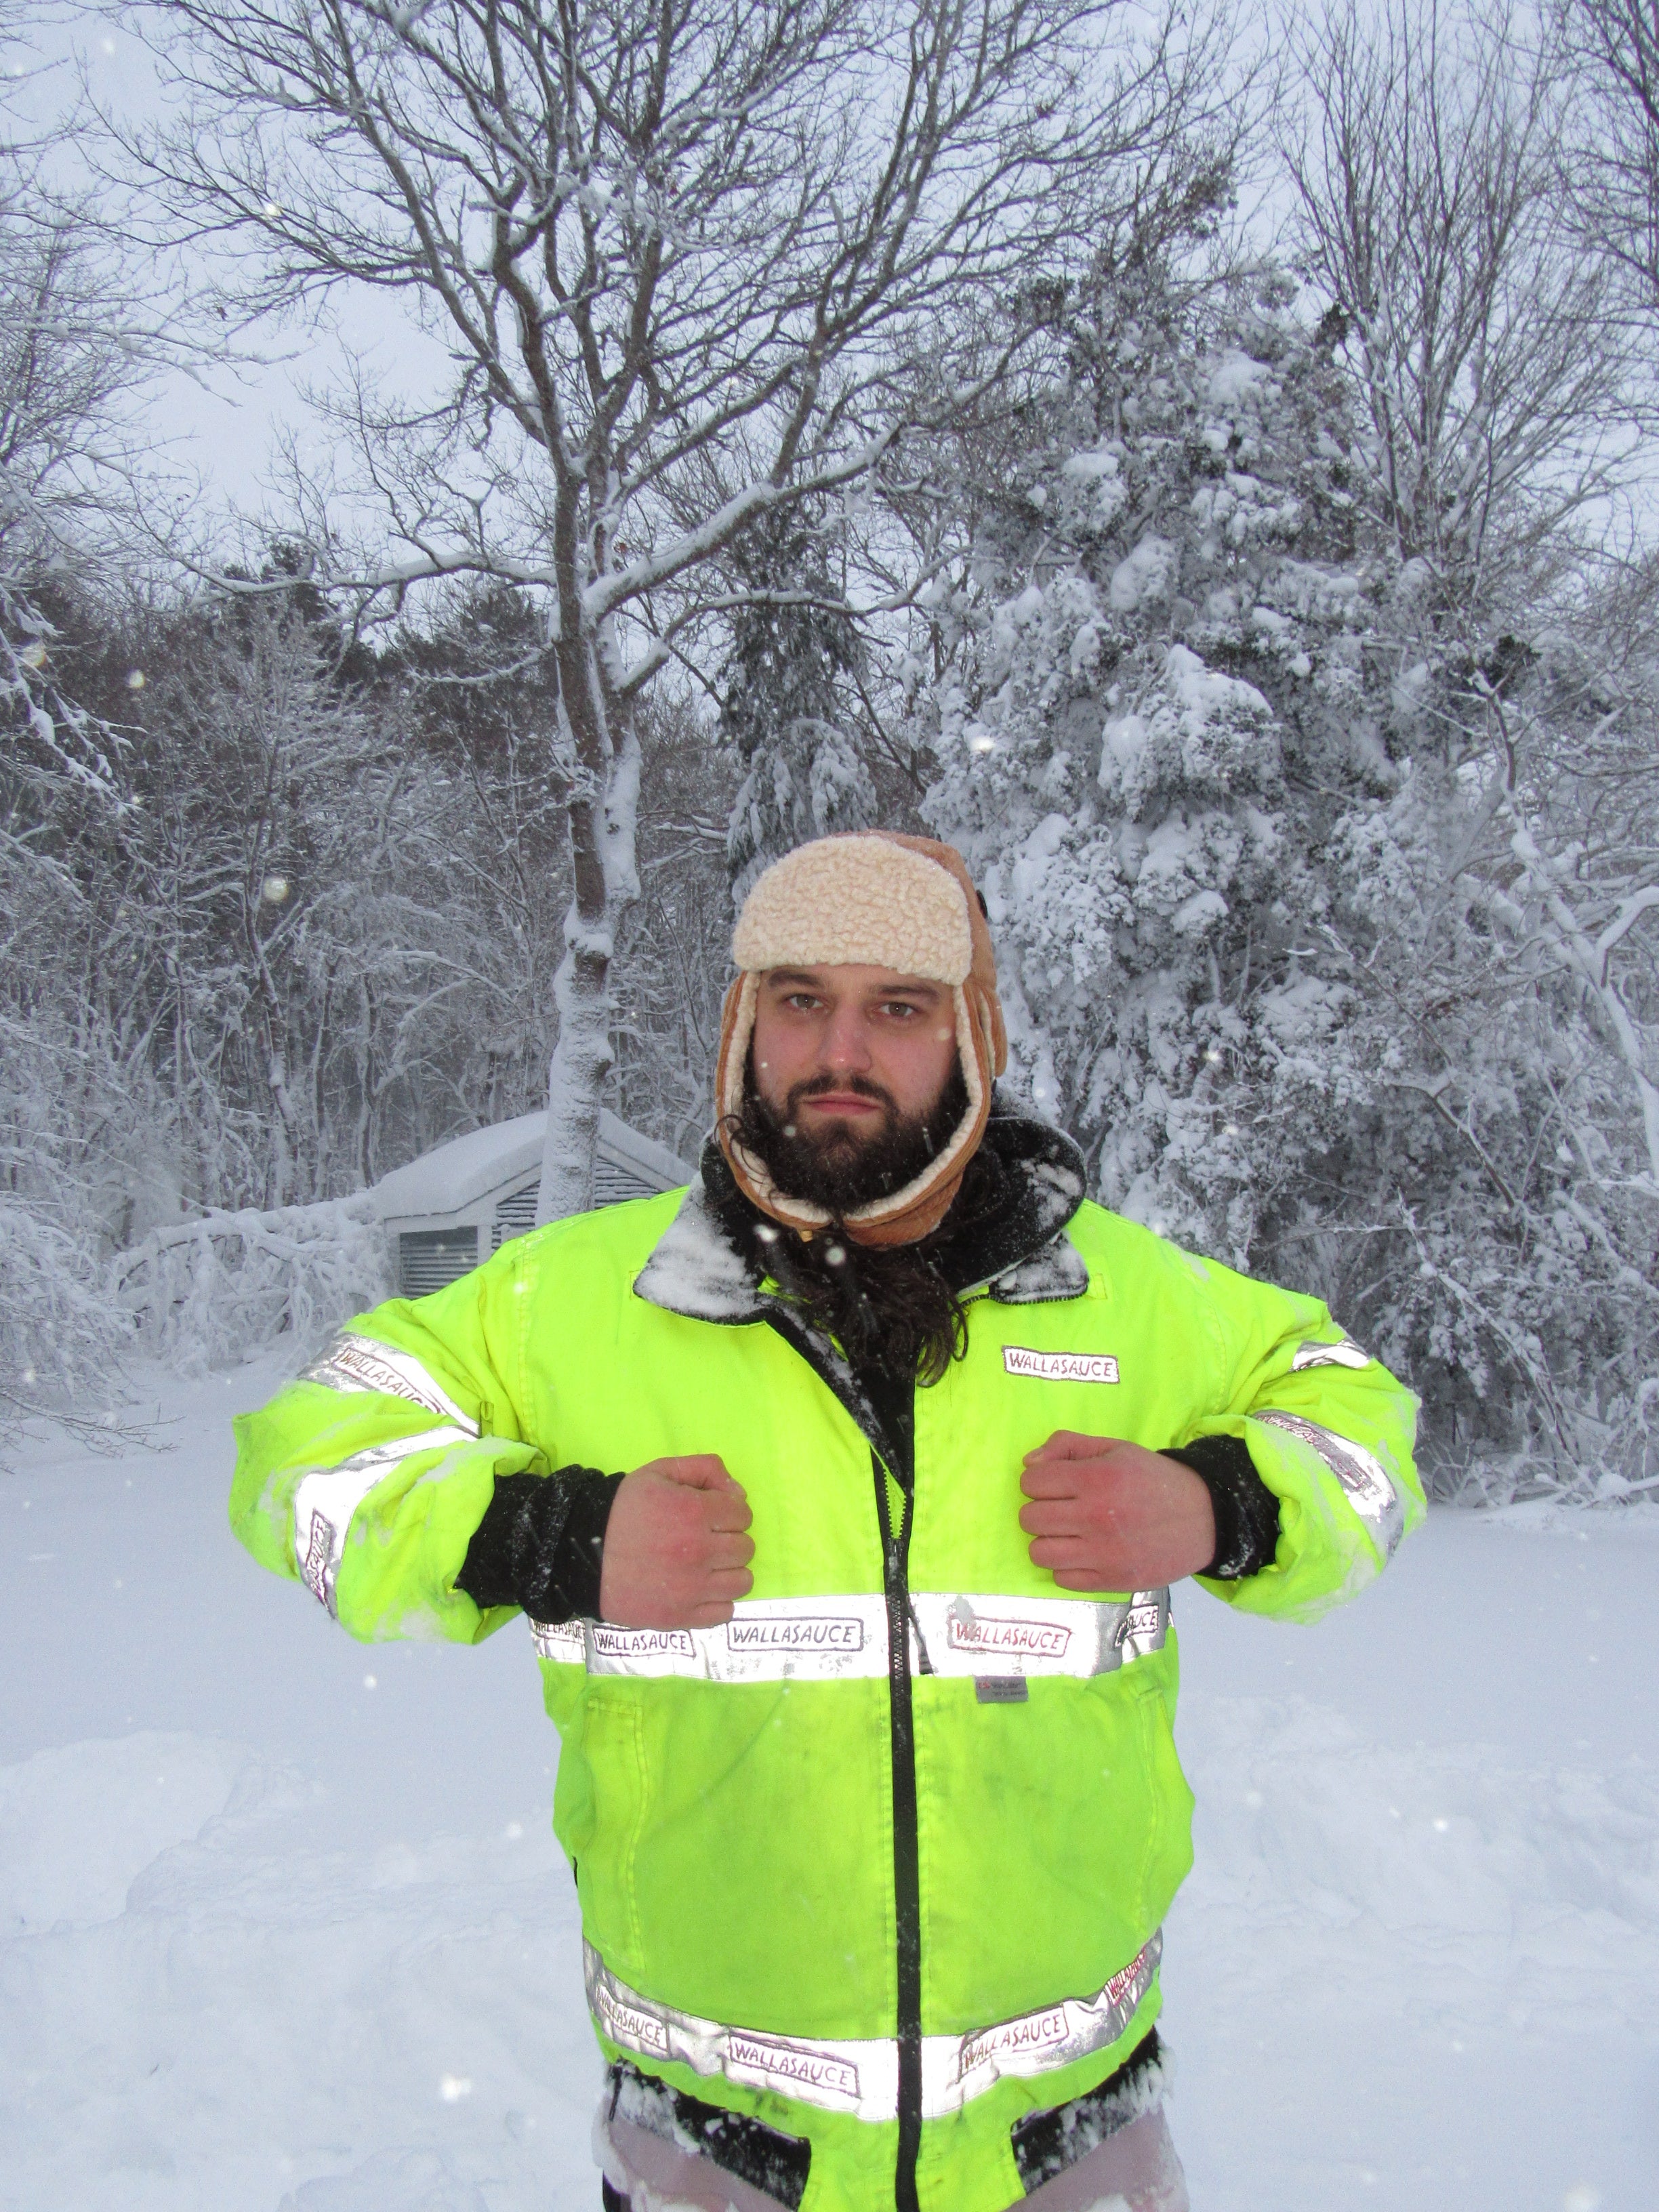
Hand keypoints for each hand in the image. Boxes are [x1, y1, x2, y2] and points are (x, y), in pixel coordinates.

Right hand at [598, 1455, 754, 1628]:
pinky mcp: (681, 1617)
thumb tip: (738, 1492)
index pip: (743, 1514)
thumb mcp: (658, 1472)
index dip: (729, 1511)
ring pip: (742, 1582)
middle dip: (730, 1539)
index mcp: (695, 1512)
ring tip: (707, 1566)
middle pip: (745, 1548)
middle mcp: (700, 1552)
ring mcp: (692, 1589)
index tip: (712, 1515)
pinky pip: (725, 1612)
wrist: (584, 1555)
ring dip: (729, 1571)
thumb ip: (703, 1468)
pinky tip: (700, 1589)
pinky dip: (717, 1601)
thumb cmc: (623, 1511)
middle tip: (707, 1539)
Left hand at [1019, 1432, 1215, 1590]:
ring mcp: (1103, 1553)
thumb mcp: (1115, 1448)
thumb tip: (1028, 1464)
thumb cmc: (1154, 1479)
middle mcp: (1096, 1517)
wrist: (1203, 1518)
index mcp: (1097, 1478)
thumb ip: (1067, 1446)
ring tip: (1070, 1533)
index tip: (1055, 1484)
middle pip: (1030, 1518)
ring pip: (1039, 1552)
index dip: (1038, 1480)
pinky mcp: (1112, 1581)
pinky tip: (1085, 1553)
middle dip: (1040, 1509)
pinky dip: (1067, 1566)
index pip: (1032, 1482)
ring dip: (1049, 1540)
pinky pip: (1061, 1578)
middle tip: (1062, 1508)